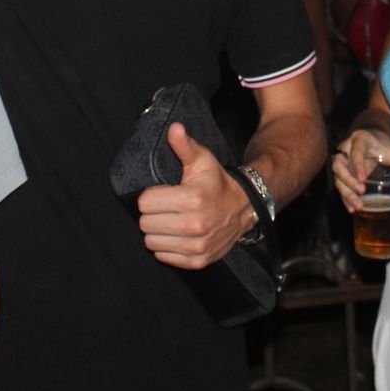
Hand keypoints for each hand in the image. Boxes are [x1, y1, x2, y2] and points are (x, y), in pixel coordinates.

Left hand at [135, 122, 250, 268]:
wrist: (245, 208)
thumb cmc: (217, 183)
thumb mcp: (202, 160)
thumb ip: (184, 146)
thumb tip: (174, 128)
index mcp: (192, 199)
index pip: (144, 202)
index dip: (151, 196)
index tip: (164, 193)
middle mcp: (194, 225)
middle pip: (145, 224)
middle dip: (153, 214)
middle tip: (167, 208)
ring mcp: (196, 246)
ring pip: (151, 242)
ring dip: (158, 232)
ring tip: (172, 221)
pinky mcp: (197, 261)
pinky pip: (163, 257)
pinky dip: (167, 247)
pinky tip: (178, 235)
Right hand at [331, 127, 389, 212]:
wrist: (371, 136)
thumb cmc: (383, 145)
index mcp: (359, 140)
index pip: (356, 152)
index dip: (357, 165)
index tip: (363, 179)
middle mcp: (346, 150)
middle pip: (340, 166)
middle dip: (349, 181)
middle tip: (361, 193)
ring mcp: (342, 161)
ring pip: (337, 177)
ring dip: (346, 192)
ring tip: (357, 206)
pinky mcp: (342, 172)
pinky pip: (339, 185)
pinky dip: (345, 198)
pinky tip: (351, 209)